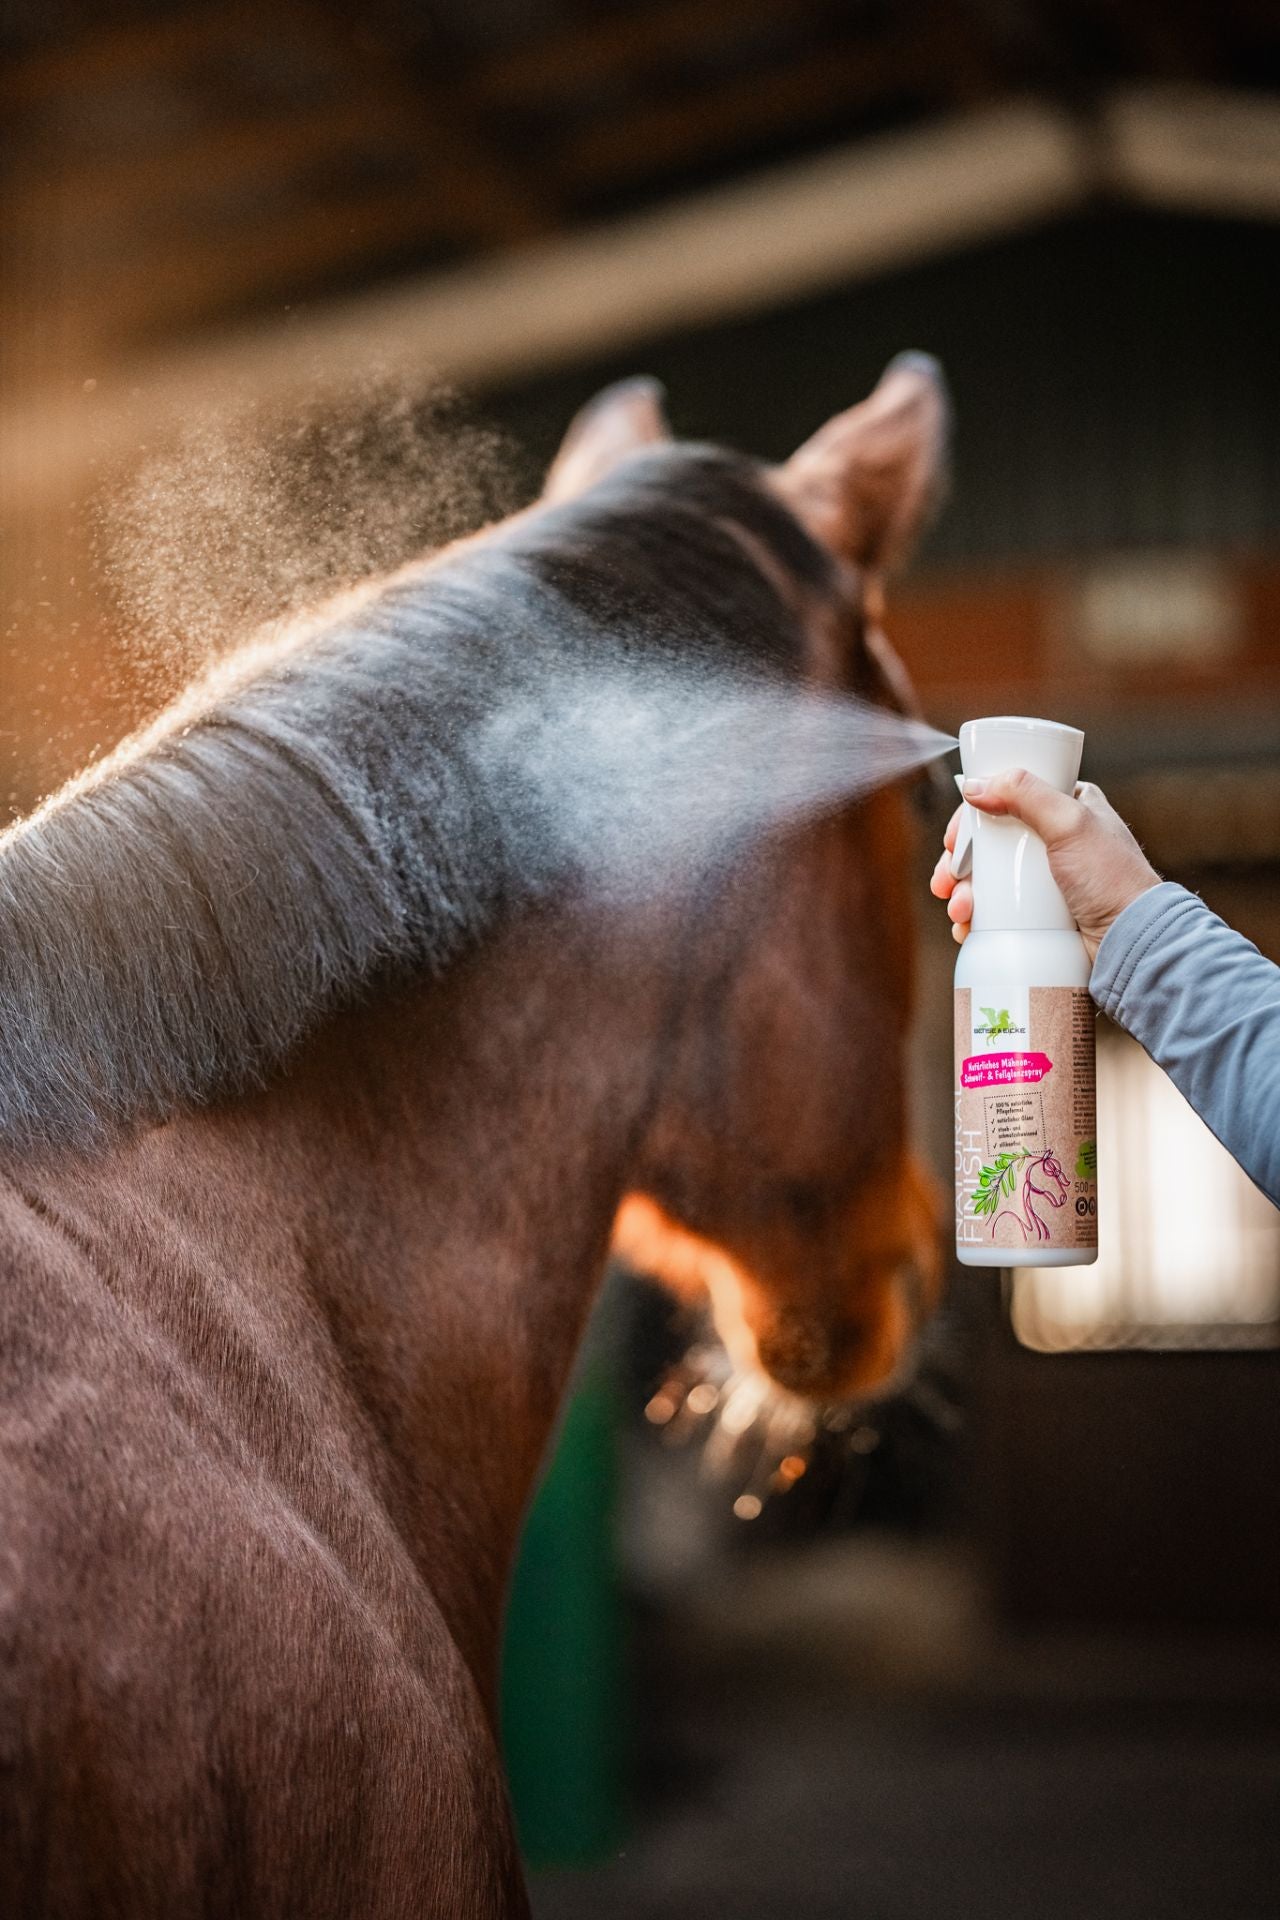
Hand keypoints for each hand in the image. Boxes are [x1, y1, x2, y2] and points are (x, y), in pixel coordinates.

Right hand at [929, 772, 1161, 961]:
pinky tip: (966, 927)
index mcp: (1067, 807)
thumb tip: (976, 787)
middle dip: (959, 863)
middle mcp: (1055, 841)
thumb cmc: (1113, 879)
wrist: (1134, 942)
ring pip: (988, 879)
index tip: (953, 838)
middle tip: (945, 880)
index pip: (1007, 799)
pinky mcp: (1041, 914)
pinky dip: (975, 918)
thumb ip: (1026, 794)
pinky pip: (997, 912)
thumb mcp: (1071, 823)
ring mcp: (1047, 880)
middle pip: (989, 843)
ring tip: (960, 911)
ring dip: (963, 893)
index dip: (972, 817)